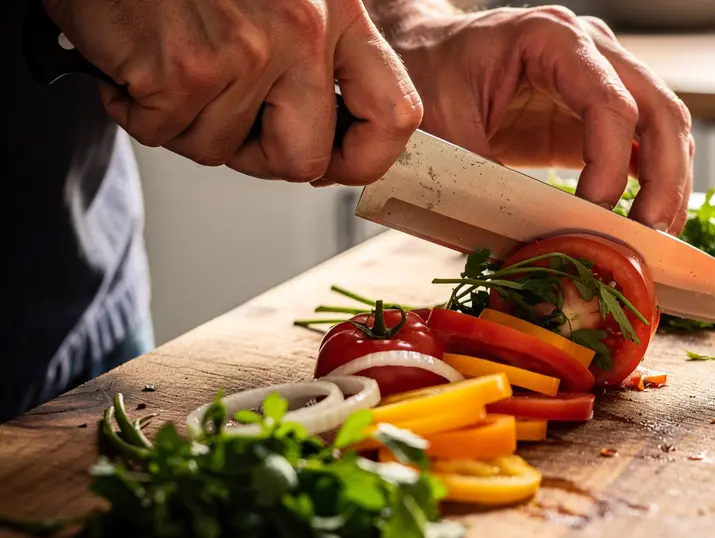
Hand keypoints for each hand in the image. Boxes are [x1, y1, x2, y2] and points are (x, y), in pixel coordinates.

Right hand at [42, 0, 422, 183]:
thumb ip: (317, 55)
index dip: (365, 159)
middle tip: (226, 119)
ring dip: (186, 123)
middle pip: (305, 160)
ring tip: (172, 64)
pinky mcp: (185, 70)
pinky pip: (167, 134)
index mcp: (339, 11)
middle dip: (258, 156)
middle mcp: (303, 30)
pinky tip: (137, 64)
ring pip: (222, 150)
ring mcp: (246, 52)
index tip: (334, 162)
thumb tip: (329, 143)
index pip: (395, 114)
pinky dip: (139, 110)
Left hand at [373, 3, 693, 233]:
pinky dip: (649, 184)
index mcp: (551, 37)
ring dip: (668, 186)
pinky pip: (641, 145)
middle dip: (664, 180)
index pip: (611, 101)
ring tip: (654, 240)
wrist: (419, 55)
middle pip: (659, 110)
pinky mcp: (595, 112)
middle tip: (651, 237)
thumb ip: (486, 178)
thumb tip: (527, 243)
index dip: (611, 164)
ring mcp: (601, 76)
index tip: (595, 213)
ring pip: (663, 127)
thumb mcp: (444, 125)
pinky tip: (642, 224)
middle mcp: (590, 49)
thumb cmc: (426, 75)